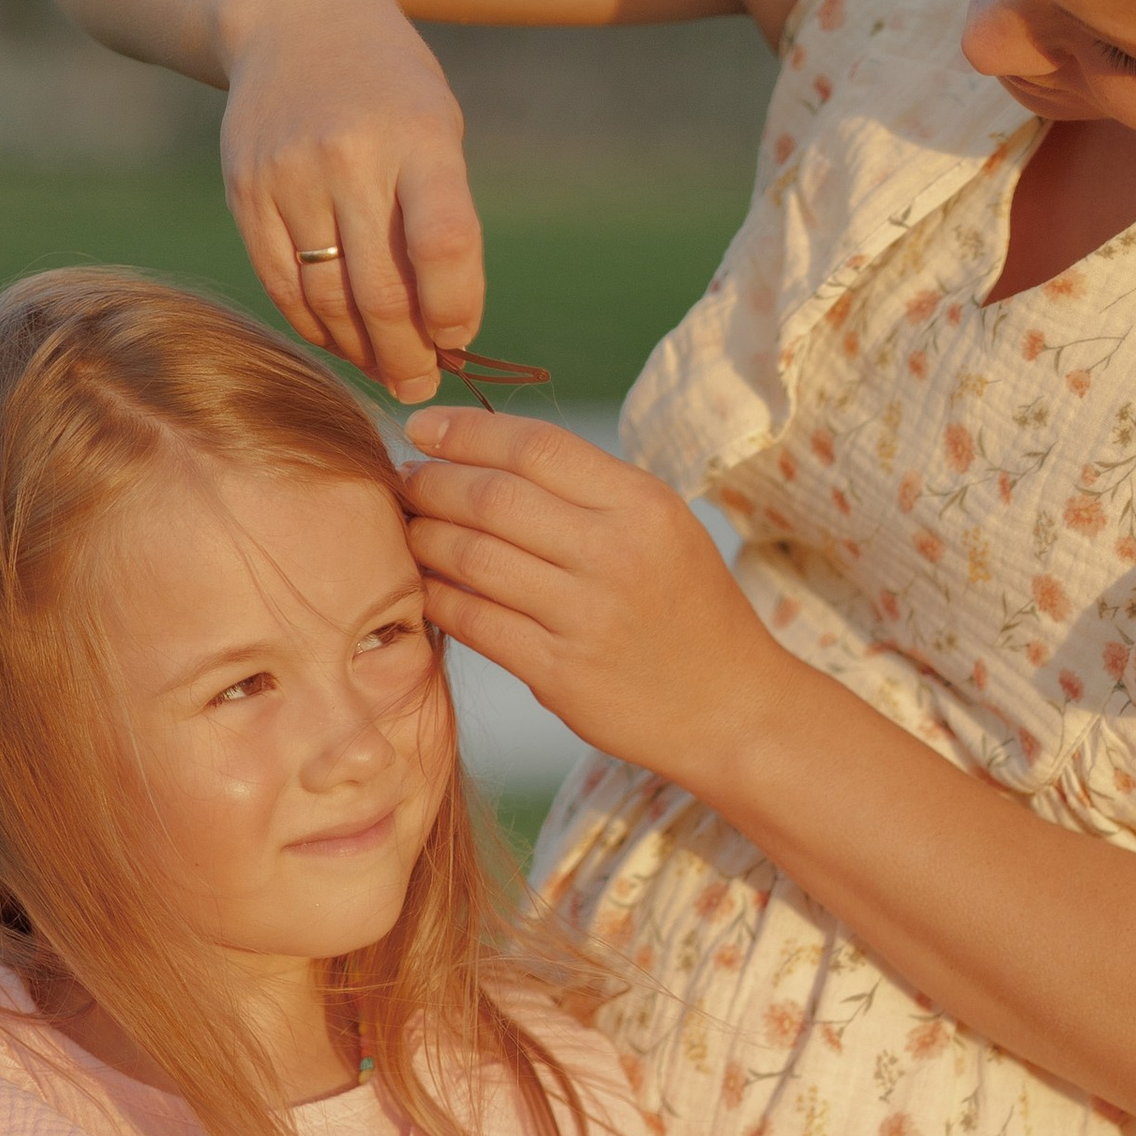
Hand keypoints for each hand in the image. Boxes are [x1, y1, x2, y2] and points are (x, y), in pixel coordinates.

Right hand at [219, 0, 484, 401]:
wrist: (292, 18)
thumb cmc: (388, 89)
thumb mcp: (436, 128)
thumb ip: (442, 218)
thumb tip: (443, 331)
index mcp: (419, 137)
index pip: (443, 245)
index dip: (454, 308)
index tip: (458, 339)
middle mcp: (349, 155)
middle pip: (379, 288)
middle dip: (406, 353)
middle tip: (420, 384)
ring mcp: (289, 174)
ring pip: (326, 296)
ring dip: (360, 350)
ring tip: (386, 370)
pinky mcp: (245, 189)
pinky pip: (281, 282)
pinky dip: (313, 323)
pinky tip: (339, 339)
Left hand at [400, 414, 786, 790]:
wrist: (732, 707)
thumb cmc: (687, 608)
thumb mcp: (662, 527)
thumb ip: (587, 490)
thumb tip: (481, 454)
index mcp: (642, 504)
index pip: (534, 447)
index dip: (466, 432)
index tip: (423, 428)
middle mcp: (614, 554)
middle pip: (491, 497)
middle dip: (431, 481)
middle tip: (403, 479)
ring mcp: (585, 617)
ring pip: (470, 558)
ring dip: (423, 537)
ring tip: (408, 528)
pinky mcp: (559, 674)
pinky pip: (472, 621)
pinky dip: (435, 596)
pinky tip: (422, 585)